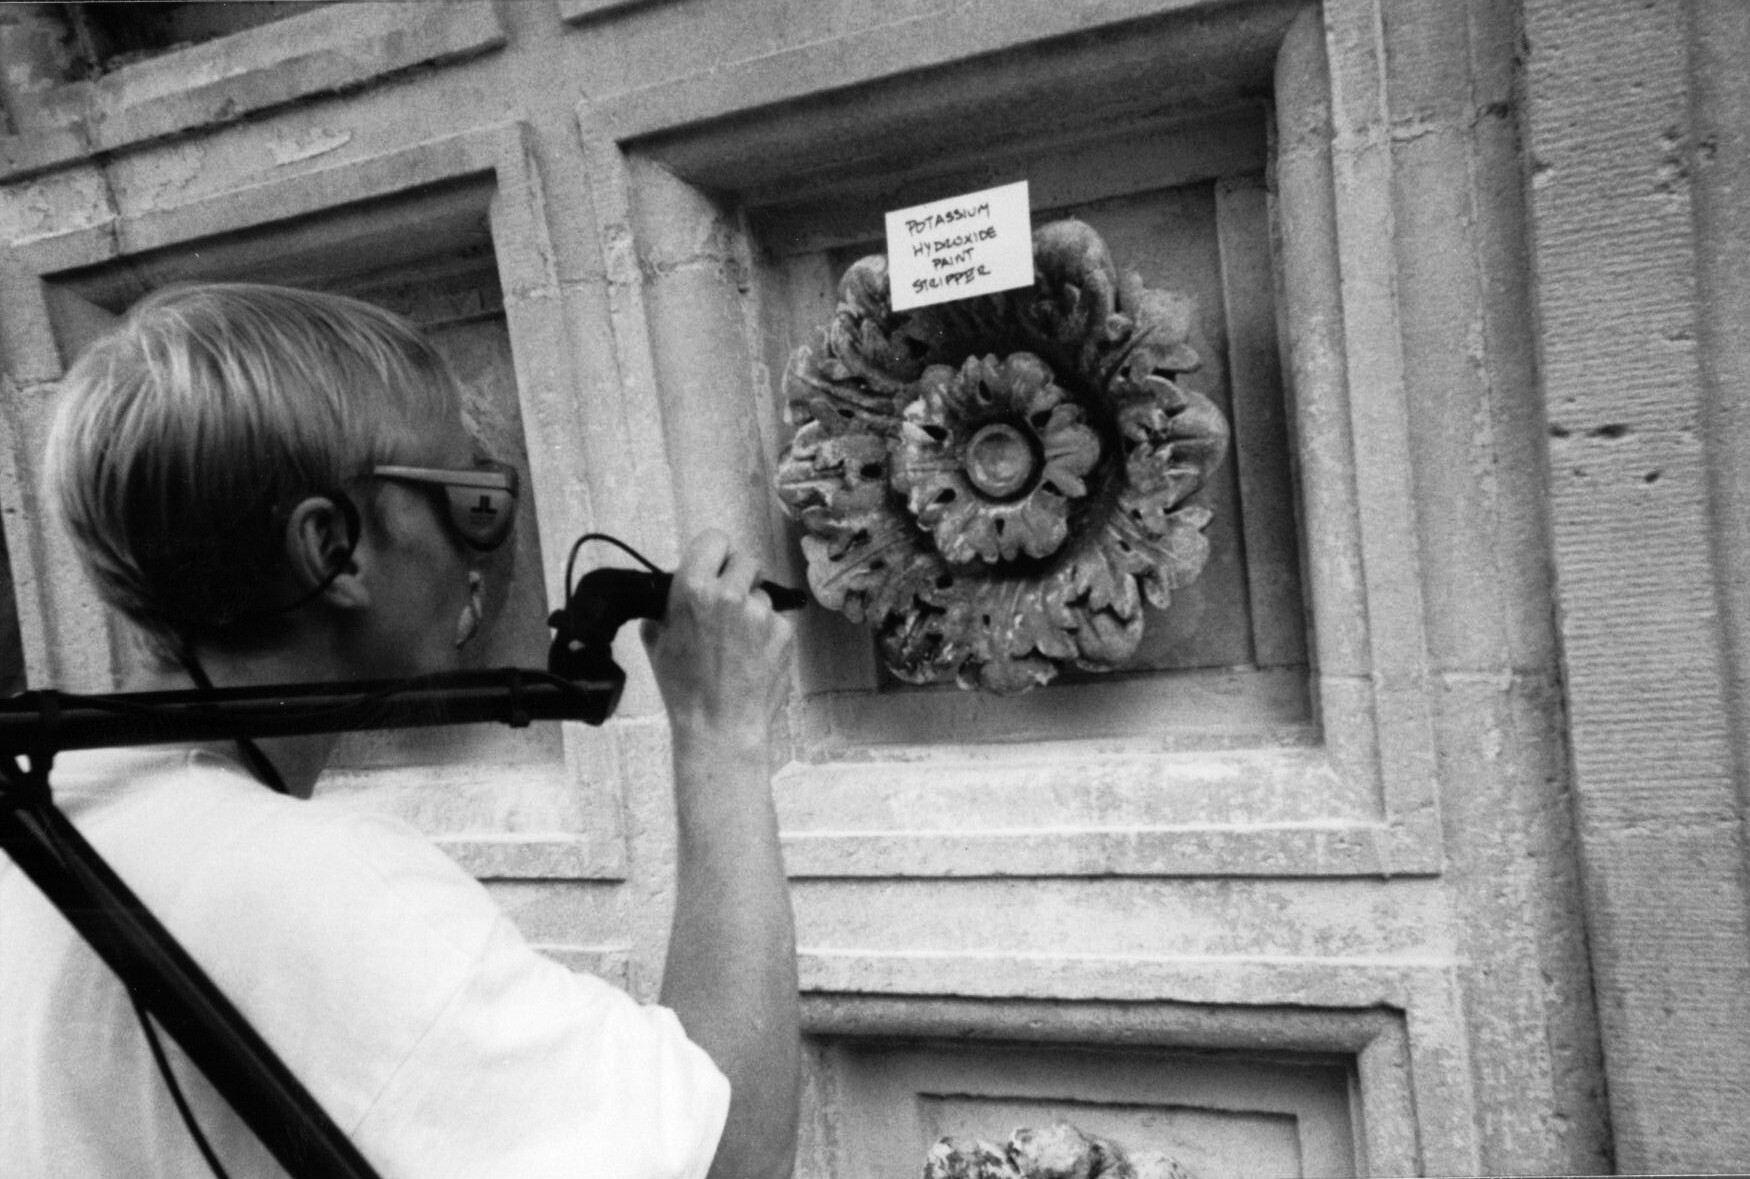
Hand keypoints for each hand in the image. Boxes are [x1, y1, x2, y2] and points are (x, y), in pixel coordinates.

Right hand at [640, 531, 793, 747]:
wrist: (719, 727)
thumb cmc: (684, 689)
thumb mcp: (657, 642)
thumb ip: (666, 605)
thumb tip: (672, 587)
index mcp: (693, 589)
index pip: (714, 539)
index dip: (715, 553)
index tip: (714, 566)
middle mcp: (729, 594)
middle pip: (745, 560)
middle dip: (738, 577)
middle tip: (729, 603)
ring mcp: (760, 613)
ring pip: (762, 593)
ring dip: (752, 609)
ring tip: (736, 643)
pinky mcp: (784, 632)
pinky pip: (776, 620)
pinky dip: (767, 634)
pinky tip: (752, 657)